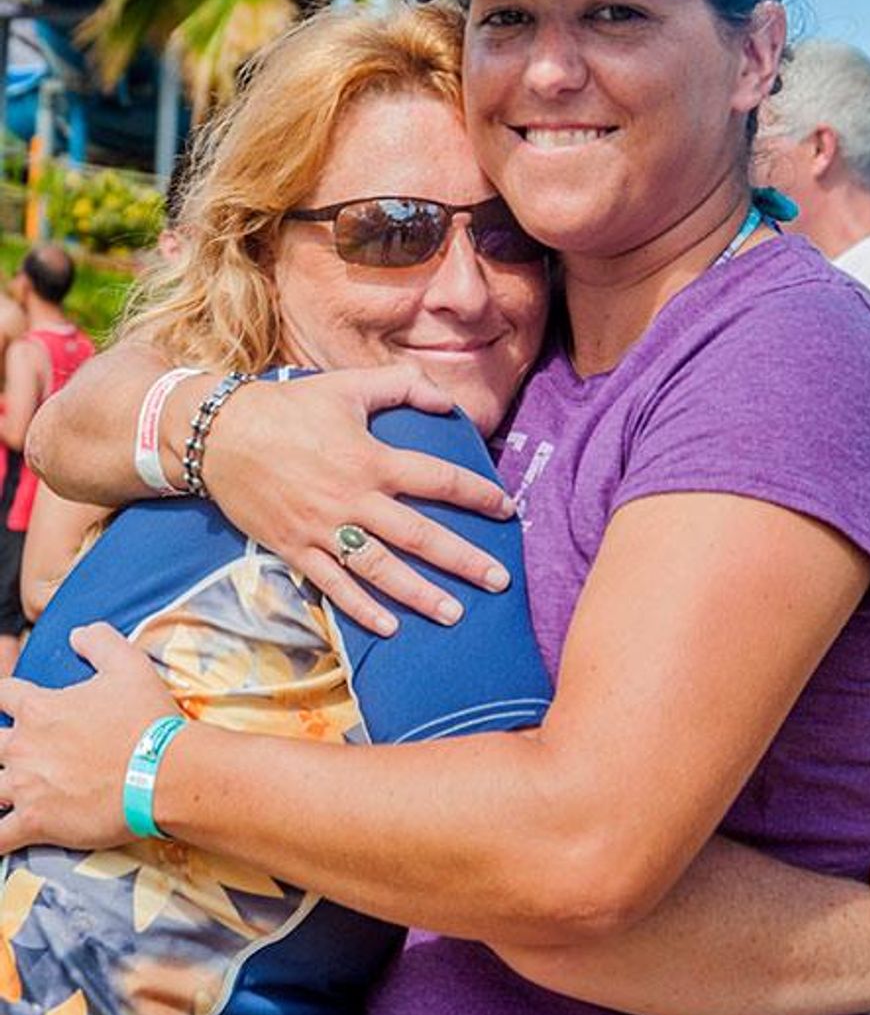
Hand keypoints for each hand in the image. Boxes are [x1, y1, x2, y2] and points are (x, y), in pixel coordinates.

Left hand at [0, 623, 175, 852]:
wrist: (163, 772)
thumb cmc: (146, 718)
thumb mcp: (128, 664)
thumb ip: (98, 641)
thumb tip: (77, 633)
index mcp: (40, 707)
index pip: (1, 693)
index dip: (2, 695)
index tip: (9, 702)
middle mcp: (24, 745)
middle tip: (11, 750)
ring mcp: (26, 786)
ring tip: (3, 790)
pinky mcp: (36, 822)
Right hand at [191, 365, 517, 633]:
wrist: (218, 435)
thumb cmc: (287, 407)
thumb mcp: (347, 386)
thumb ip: (401, 386)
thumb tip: (445, 399)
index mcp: (372, 459)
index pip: (439, 479)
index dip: (477, 494)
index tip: (506, 508)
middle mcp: (354, 500)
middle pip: (420, 535)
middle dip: (464, 560)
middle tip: (500, 579)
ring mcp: (324, 530)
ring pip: (381, 570)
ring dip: (420, 595)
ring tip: (455, 614)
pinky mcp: (295, 550)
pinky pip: (333, 587)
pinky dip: (361, 610)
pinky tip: (390, 628)